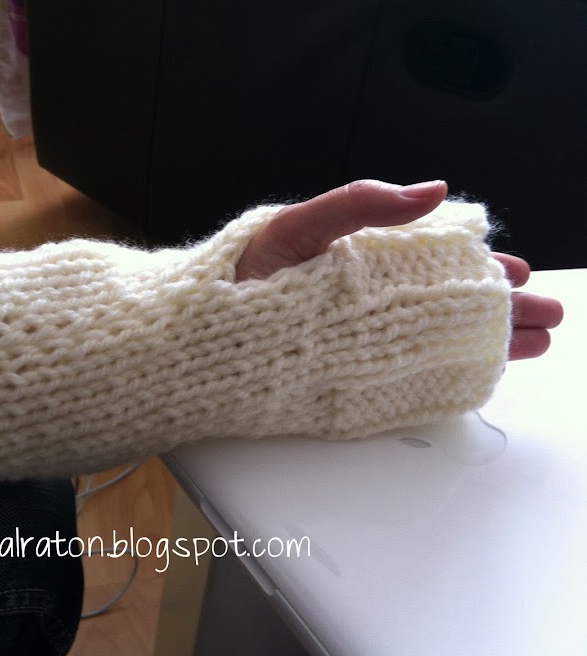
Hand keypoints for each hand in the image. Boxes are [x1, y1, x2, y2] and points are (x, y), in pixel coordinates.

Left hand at [234, 180, 563, 360]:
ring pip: (437, 339)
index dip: (478, 266)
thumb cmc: (243, 271)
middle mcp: (366, 302)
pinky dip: (446, 371)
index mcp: (361, 259)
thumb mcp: (300, 226)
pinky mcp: (347, 376)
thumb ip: (359, 204)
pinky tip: (478, 371)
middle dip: (499, 308)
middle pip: (447, 303)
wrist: (200, 329)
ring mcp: (359, 340)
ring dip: (488, 340)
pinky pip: (406, 374)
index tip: (517, 272)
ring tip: (533, 343)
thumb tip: (430, 191)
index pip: (434, 261)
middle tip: (545, 315)